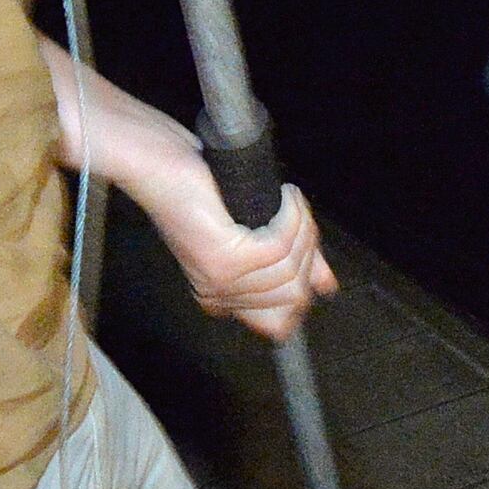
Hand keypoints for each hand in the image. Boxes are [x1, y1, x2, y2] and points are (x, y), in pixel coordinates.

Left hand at [144, 160, 337, 341]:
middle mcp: (219, 295)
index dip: (305, 286)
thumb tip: (325, 285)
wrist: (163, 166)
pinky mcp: (225, 258)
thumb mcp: (251, 235)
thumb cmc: (201, 191)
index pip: (278, 322)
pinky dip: (292, 217)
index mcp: (221, 297)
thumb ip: (288, 263)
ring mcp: (221, 280)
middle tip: (297, 216)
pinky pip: (281, 246)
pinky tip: (285, 198)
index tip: (315, 264)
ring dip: (301, 227)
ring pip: (291, 268)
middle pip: (294, 293)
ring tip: (289, 201)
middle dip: (307, 251)